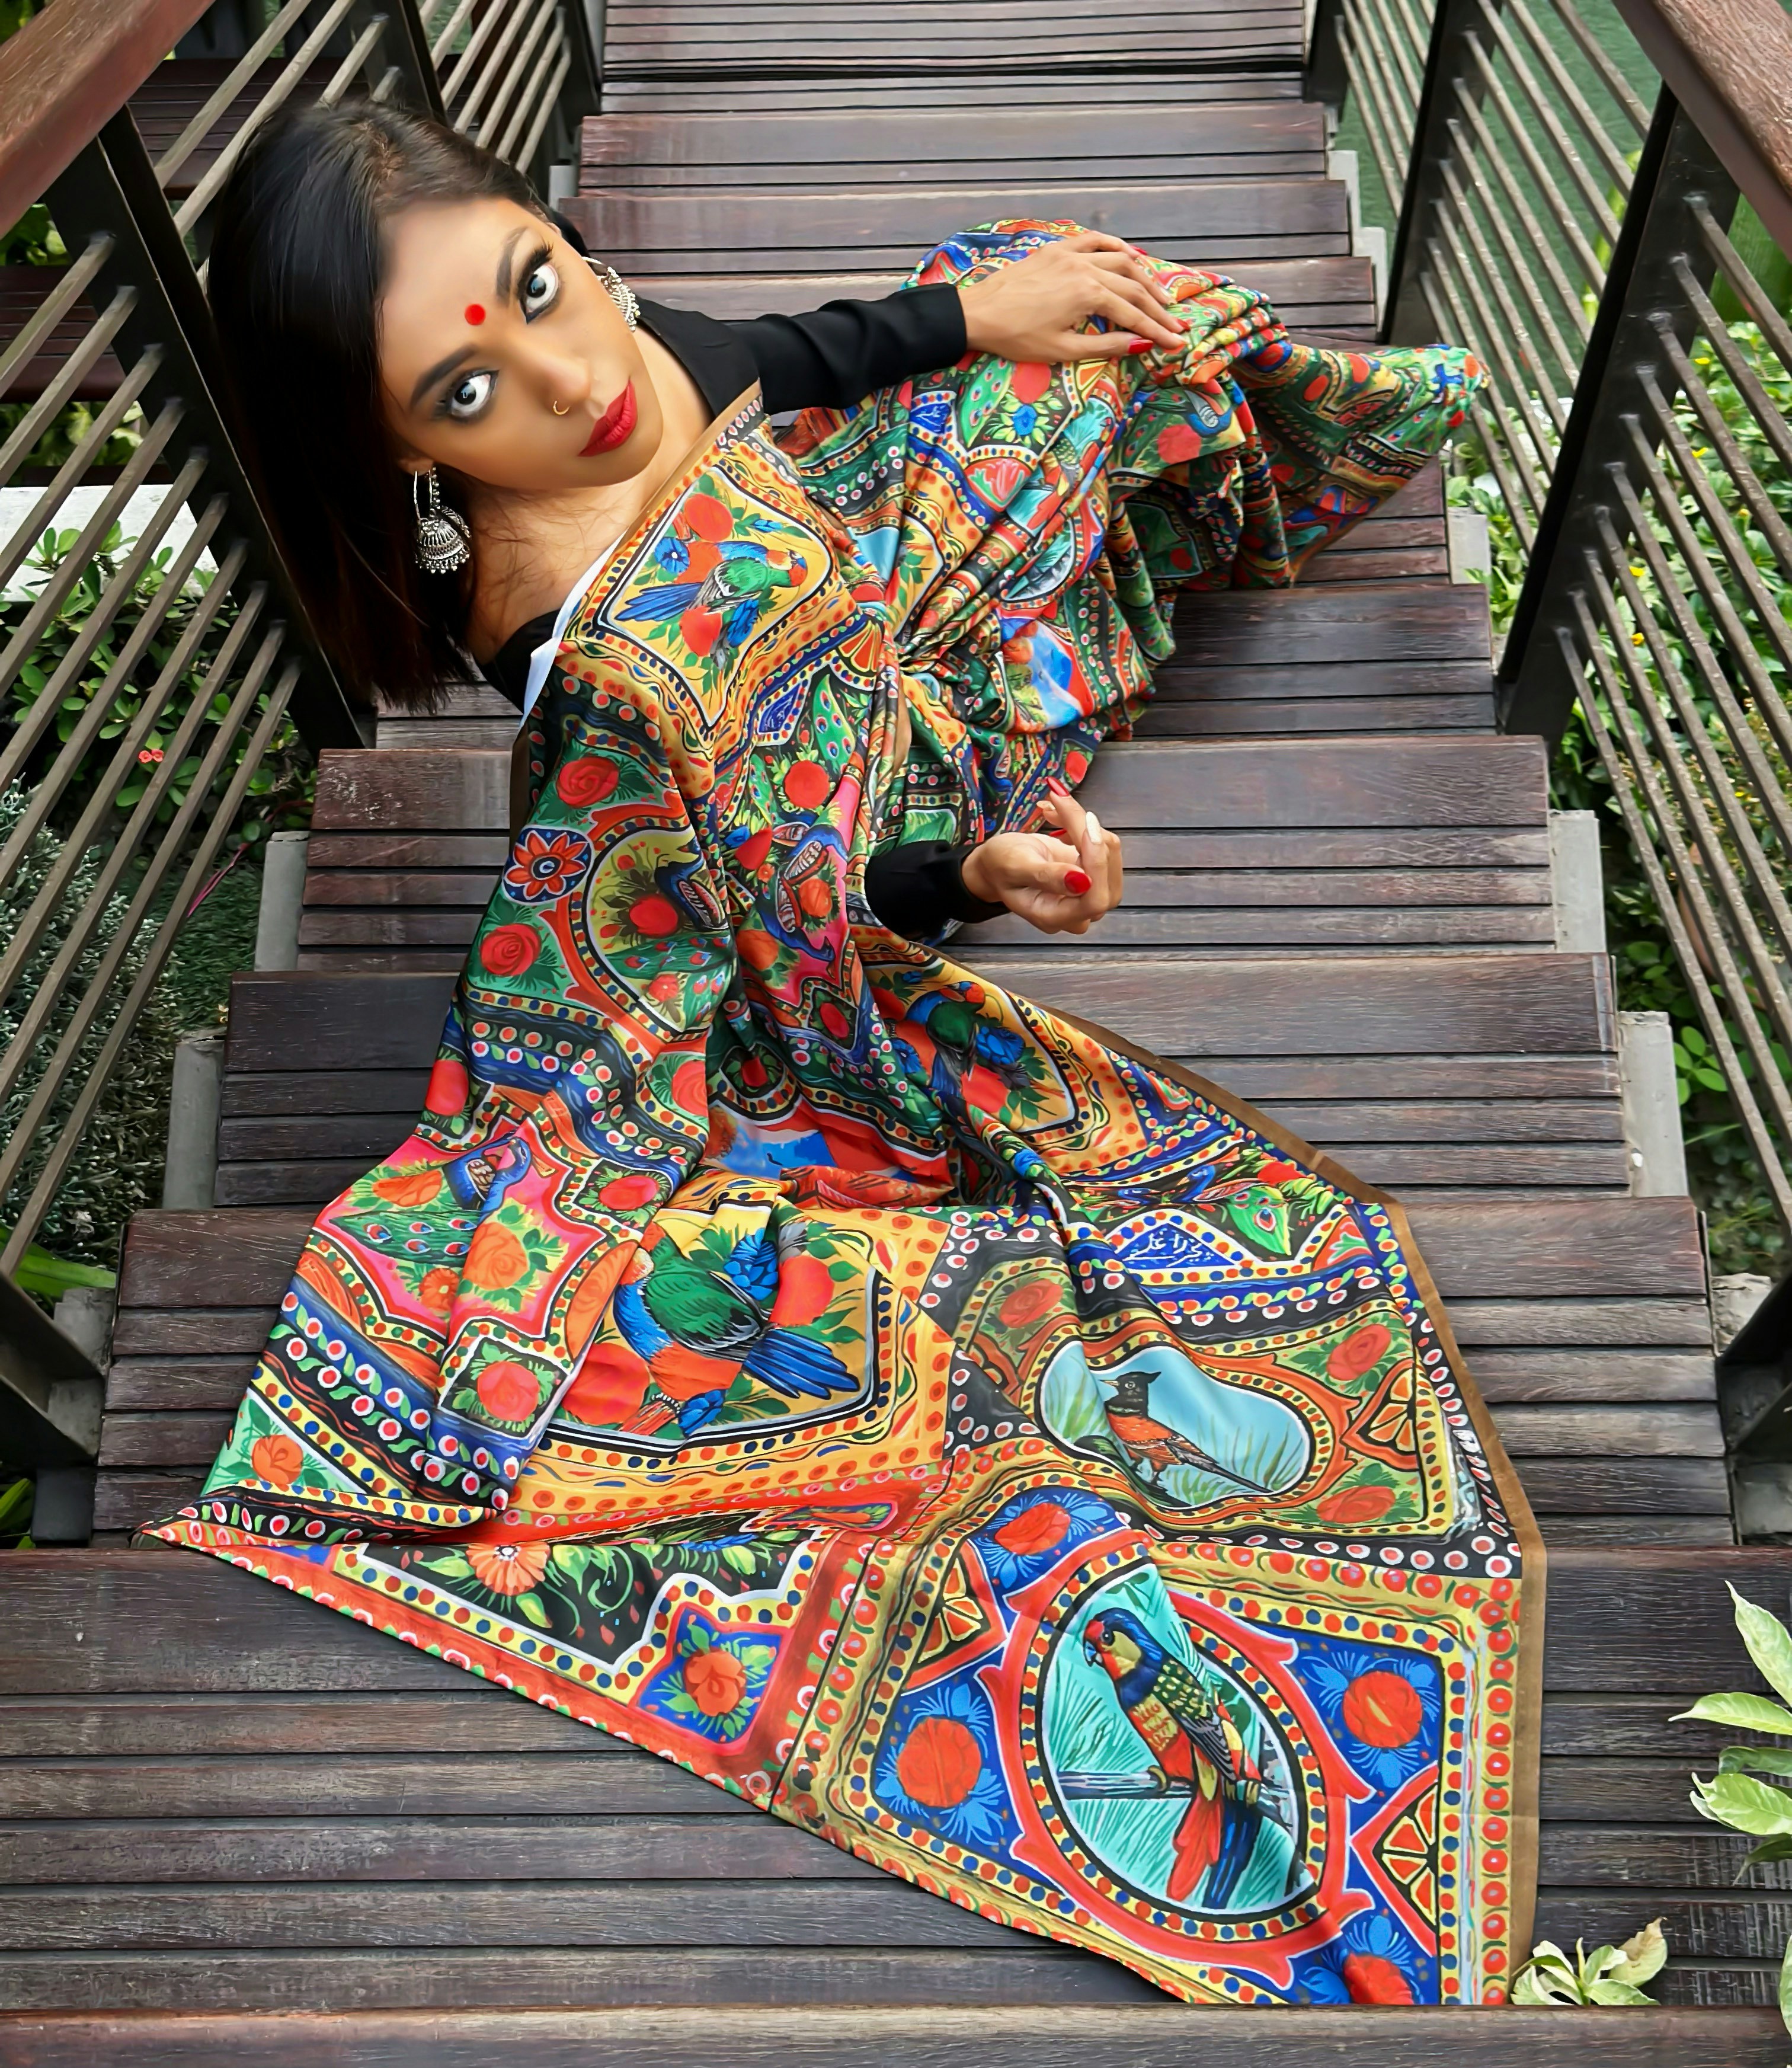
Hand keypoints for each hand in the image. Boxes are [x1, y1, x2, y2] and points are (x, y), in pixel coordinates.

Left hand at [957, 233, 1187, 363]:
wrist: (979, 313)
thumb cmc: (1016, 338)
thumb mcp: (1062, 351)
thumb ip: (1104, 346)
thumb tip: (1139, 344)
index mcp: (1087, 295)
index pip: (1132, 314)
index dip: (1157, 330)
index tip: (1177, 341)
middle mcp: (1084, 268)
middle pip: (1132, 286)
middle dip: (1157, 307)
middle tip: (1175, 323)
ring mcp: (1070, 254)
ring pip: (1119, 258)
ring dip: (1143, 276)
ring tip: (1158, 294)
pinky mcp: (1057, 249)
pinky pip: (1094, 240)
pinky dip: (1115, 246)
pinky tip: (1129, 256)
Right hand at [960, 785, 1123, 934]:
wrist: (1000, 862)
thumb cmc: (1000, 866)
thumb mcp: (1014, 866)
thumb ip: (1046, 876)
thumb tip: (1081, 881)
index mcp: (1054, 916)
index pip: (1095, 901)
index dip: (1097, 866)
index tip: (1086, 828)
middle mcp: (1076, 911)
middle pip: (1107, 879)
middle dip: (1092, 837)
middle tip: (1065, 806)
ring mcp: (1088, 893)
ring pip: (1109, 856)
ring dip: (1086, 825)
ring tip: (1056, 805)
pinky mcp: (1094, 873)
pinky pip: (1104, 845)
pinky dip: (1086, 825)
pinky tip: (1062, 816)